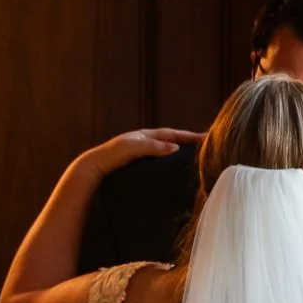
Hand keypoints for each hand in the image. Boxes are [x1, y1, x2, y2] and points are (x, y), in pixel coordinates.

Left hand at [78, 128, 200, 178]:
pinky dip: (170, 160)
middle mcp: (146, 141)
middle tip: (206, 146)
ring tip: (194, 157)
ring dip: (180, 151)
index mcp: (147, 135)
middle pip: (172, 139)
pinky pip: (160, 159)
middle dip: (188, 141)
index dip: (189, 136)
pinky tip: (174, 168)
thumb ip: (154, 146)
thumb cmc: (113, 155)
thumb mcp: (134, 148)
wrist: (96, 166)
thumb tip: (176, 147)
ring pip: (166, 149)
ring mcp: (143, 151)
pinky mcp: (139, 162)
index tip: (206, 137)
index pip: (173, 134)